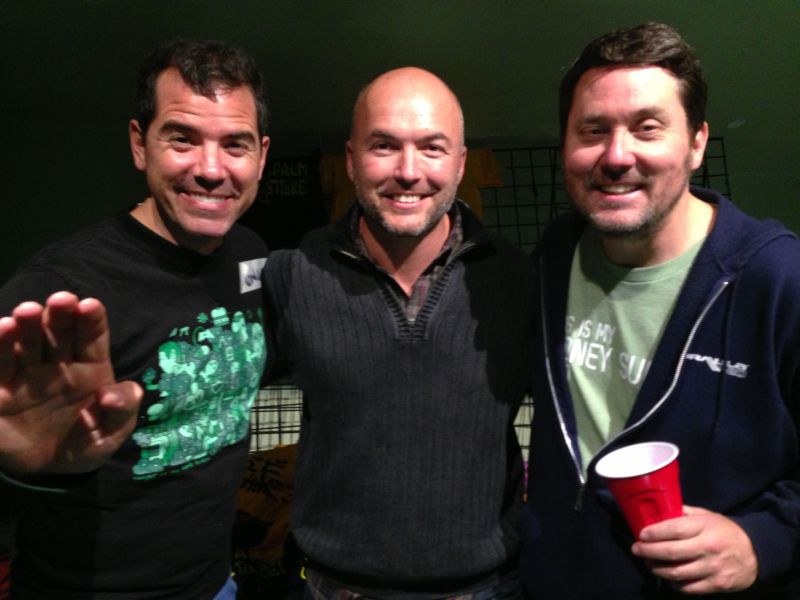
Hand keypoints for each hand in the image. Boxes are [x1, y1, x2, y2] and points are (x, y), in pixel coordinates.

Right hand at [0, 292, 141, 474]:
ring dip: (26, 325)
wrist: (47, 471)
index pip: (92, 337)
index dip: (91, 319)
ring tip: (27, 311)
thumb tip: (112, 393)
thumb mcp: (112, 433)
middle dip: (60, 314)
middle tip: (61, 299)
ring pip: (26, 343)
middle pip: (58, 332)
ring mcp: (26, 373)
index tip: (89, 305)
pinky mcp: (0, 388)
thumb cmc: (85, 443)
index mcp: (90, 367)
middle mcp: (57, 363)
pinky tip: (1, 328)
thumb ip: (122, 410)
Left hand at [632, 505, 757, 593]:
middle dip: (648, 552)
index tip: (640, 534)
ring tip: (649, 563)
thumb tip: (658, 510)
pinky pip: (688, 587)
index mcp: (705, 527)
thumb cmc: (725, 531)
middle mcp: (708, 548)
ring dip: (657, 569)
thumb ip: (684, 514)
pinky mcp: (717, 584)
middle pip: (671, 552)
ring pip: (677, 572)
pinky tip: (668, 577)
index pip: (673, 529)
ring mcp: (713, 568)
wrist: (756, 553)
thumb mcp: (708, 516)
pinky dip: (674, 583)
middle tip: (636, 550)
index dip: (654, 533)